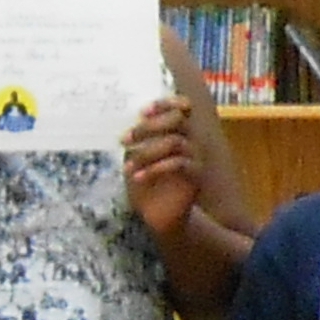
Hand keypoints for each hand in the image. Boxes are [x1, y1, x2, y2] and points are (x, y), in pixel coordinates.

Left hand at [120, 99, 203, 239]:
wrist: (160, 215)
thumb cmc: (146, 182)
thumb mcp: (136, 157)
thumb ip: (137, 139)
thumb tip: (122, 123)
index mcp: (178, 132)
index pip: (182, 107)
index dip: (165, 104)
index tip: (142, 112)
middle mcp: (191, 141)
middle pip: (179, 119)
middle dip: (149, 126)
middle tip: (125, 140)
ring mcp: (196, 158)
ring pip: (176, 142)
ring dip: (147, 151)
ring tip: (128, 166)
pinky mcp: (196, 176)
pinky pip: (180, 164)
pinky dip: (155, 169)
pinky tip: (138, 177)